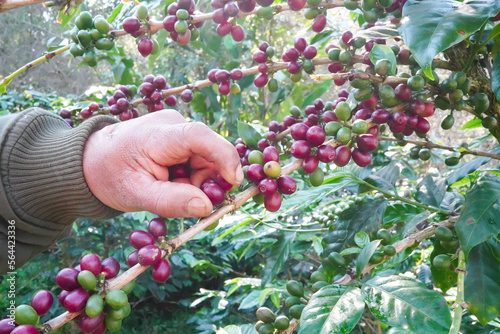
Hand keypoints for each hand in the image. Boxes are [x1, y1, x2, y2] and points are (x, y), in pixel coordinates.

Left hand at [82, 110, 242, 217]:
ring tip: (172, 191)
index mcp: (158, 135)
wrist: (90, 161)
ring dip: (199, 181)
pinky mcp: (179, 136)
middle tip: (194, 204)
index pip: (200, 137)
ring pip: (207, 159)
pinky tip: (174, 184)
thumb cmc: (111, 176)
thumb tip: (207, 207)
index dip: (224, 157)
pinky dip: (193, 177)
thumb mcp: (137, 195)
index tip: (235, 183)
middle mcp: (173, 124)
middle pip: (209, 152)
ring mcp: (177, 129)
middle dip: (209, 181)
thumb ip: (171, 202)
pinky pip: (199, 159)